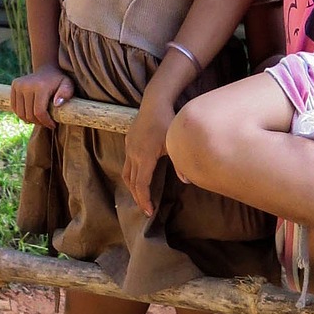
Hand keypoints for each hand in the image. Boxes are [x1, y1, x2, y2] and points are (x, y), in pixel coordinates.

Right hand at [10, 64, 73, 127]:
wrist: (47, 69)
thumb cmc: (59, 81)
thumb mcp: (68, 85)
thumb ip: (66, 94)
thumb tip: (57, 104)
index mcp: (40, 87)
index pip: (39, 112)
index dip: (45, 122)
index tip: (53, 125)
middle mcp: (26, 85)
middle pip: (29, 114)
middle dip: (39, 122)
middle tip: (47, 123)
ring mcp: (18, 85)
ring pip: (21, 113)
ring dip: (30, 120)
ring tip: (39, 119)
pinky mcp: (14, 86)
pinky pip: (15, 108)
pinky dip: (22, 115)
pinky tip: (31, 114)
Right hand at [123, 94, 174, 216]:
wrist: (154, 102)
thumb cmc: (167, 121)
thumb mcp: (174, 142)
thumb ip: (180, 162)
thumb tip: (187, 181)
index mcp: (144, 157)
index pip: (141, 184)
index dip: (144, 200)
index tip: (149, 212)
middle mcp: (133, 154)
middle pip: (131, 182)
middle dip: (137, 197)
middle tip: (145, 209)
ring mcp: (129, 147)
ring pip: (126, 173)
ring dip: (132, 187)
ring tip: (140, 196)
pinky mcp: (128, 141)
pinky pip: (127, 163)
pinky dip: (131, 174)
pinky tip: (139, 176)